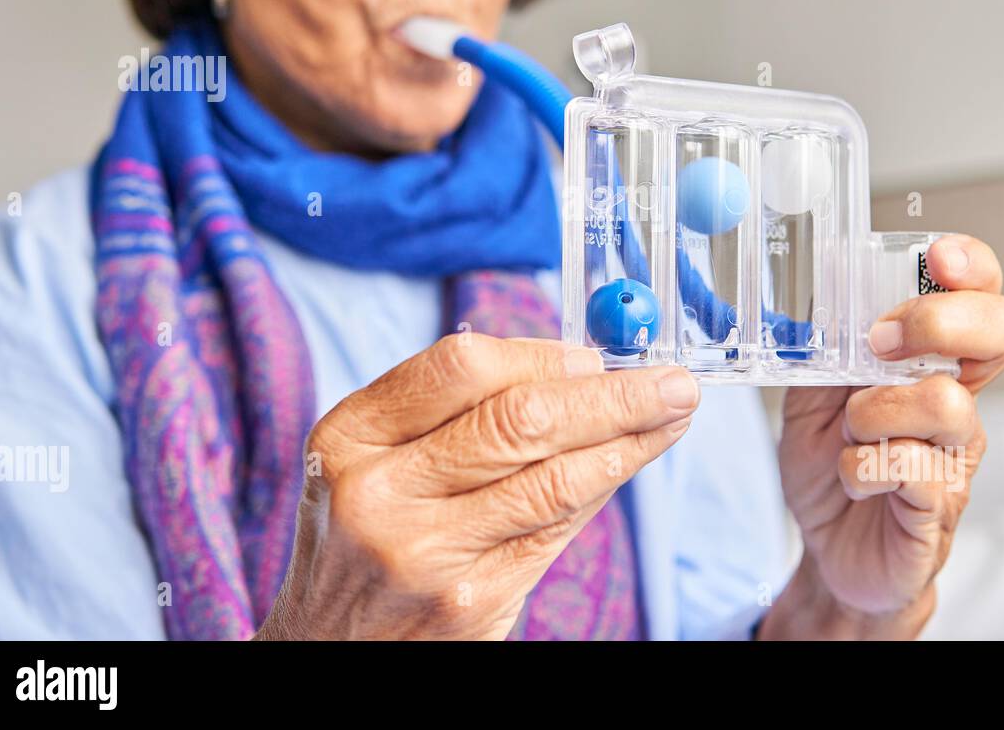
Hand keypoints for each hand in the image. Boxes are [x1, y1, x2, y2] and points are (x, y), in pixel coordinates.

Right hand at [255, 333, 698, 639]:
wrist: (331, 647)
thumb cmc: (365, 537)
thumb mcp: (373, 461)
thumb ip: (450, 412)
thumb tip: (575, 370)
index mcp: (350, 436)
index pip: (462, 366)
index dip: (543, 355)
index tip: (595, 355)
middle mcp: (379, 492)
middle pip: (519, 420)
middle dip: (612, 395)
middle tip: (671, 382)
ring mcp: (425, 554)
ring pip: (553, 479)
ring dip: (628, 441)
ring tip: (672, 416)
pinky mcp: (470, 603)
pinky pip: (556, 531)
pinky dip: (603, 488)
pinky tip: (630, 464)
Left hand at [761, 234, 1003, 638]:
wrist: (829, 552)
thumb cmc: (832, 467)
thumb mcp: (812, 394)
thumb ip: (825, 349)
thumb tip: (822, 295)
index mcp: (932, 363)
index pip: (981, 296)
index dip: (973, 267)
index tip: (937, 256)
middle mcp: (958, 400)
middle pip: (1000, 332)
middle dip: (937, 321)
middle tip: (878, 343)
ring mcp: (956, 453)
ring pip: (947, 402)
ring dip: (876, 413)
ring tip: (851, 436)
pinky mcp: (940, 505)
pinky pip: (913, 468)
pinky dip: (864, 468)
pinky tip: (853, 479)